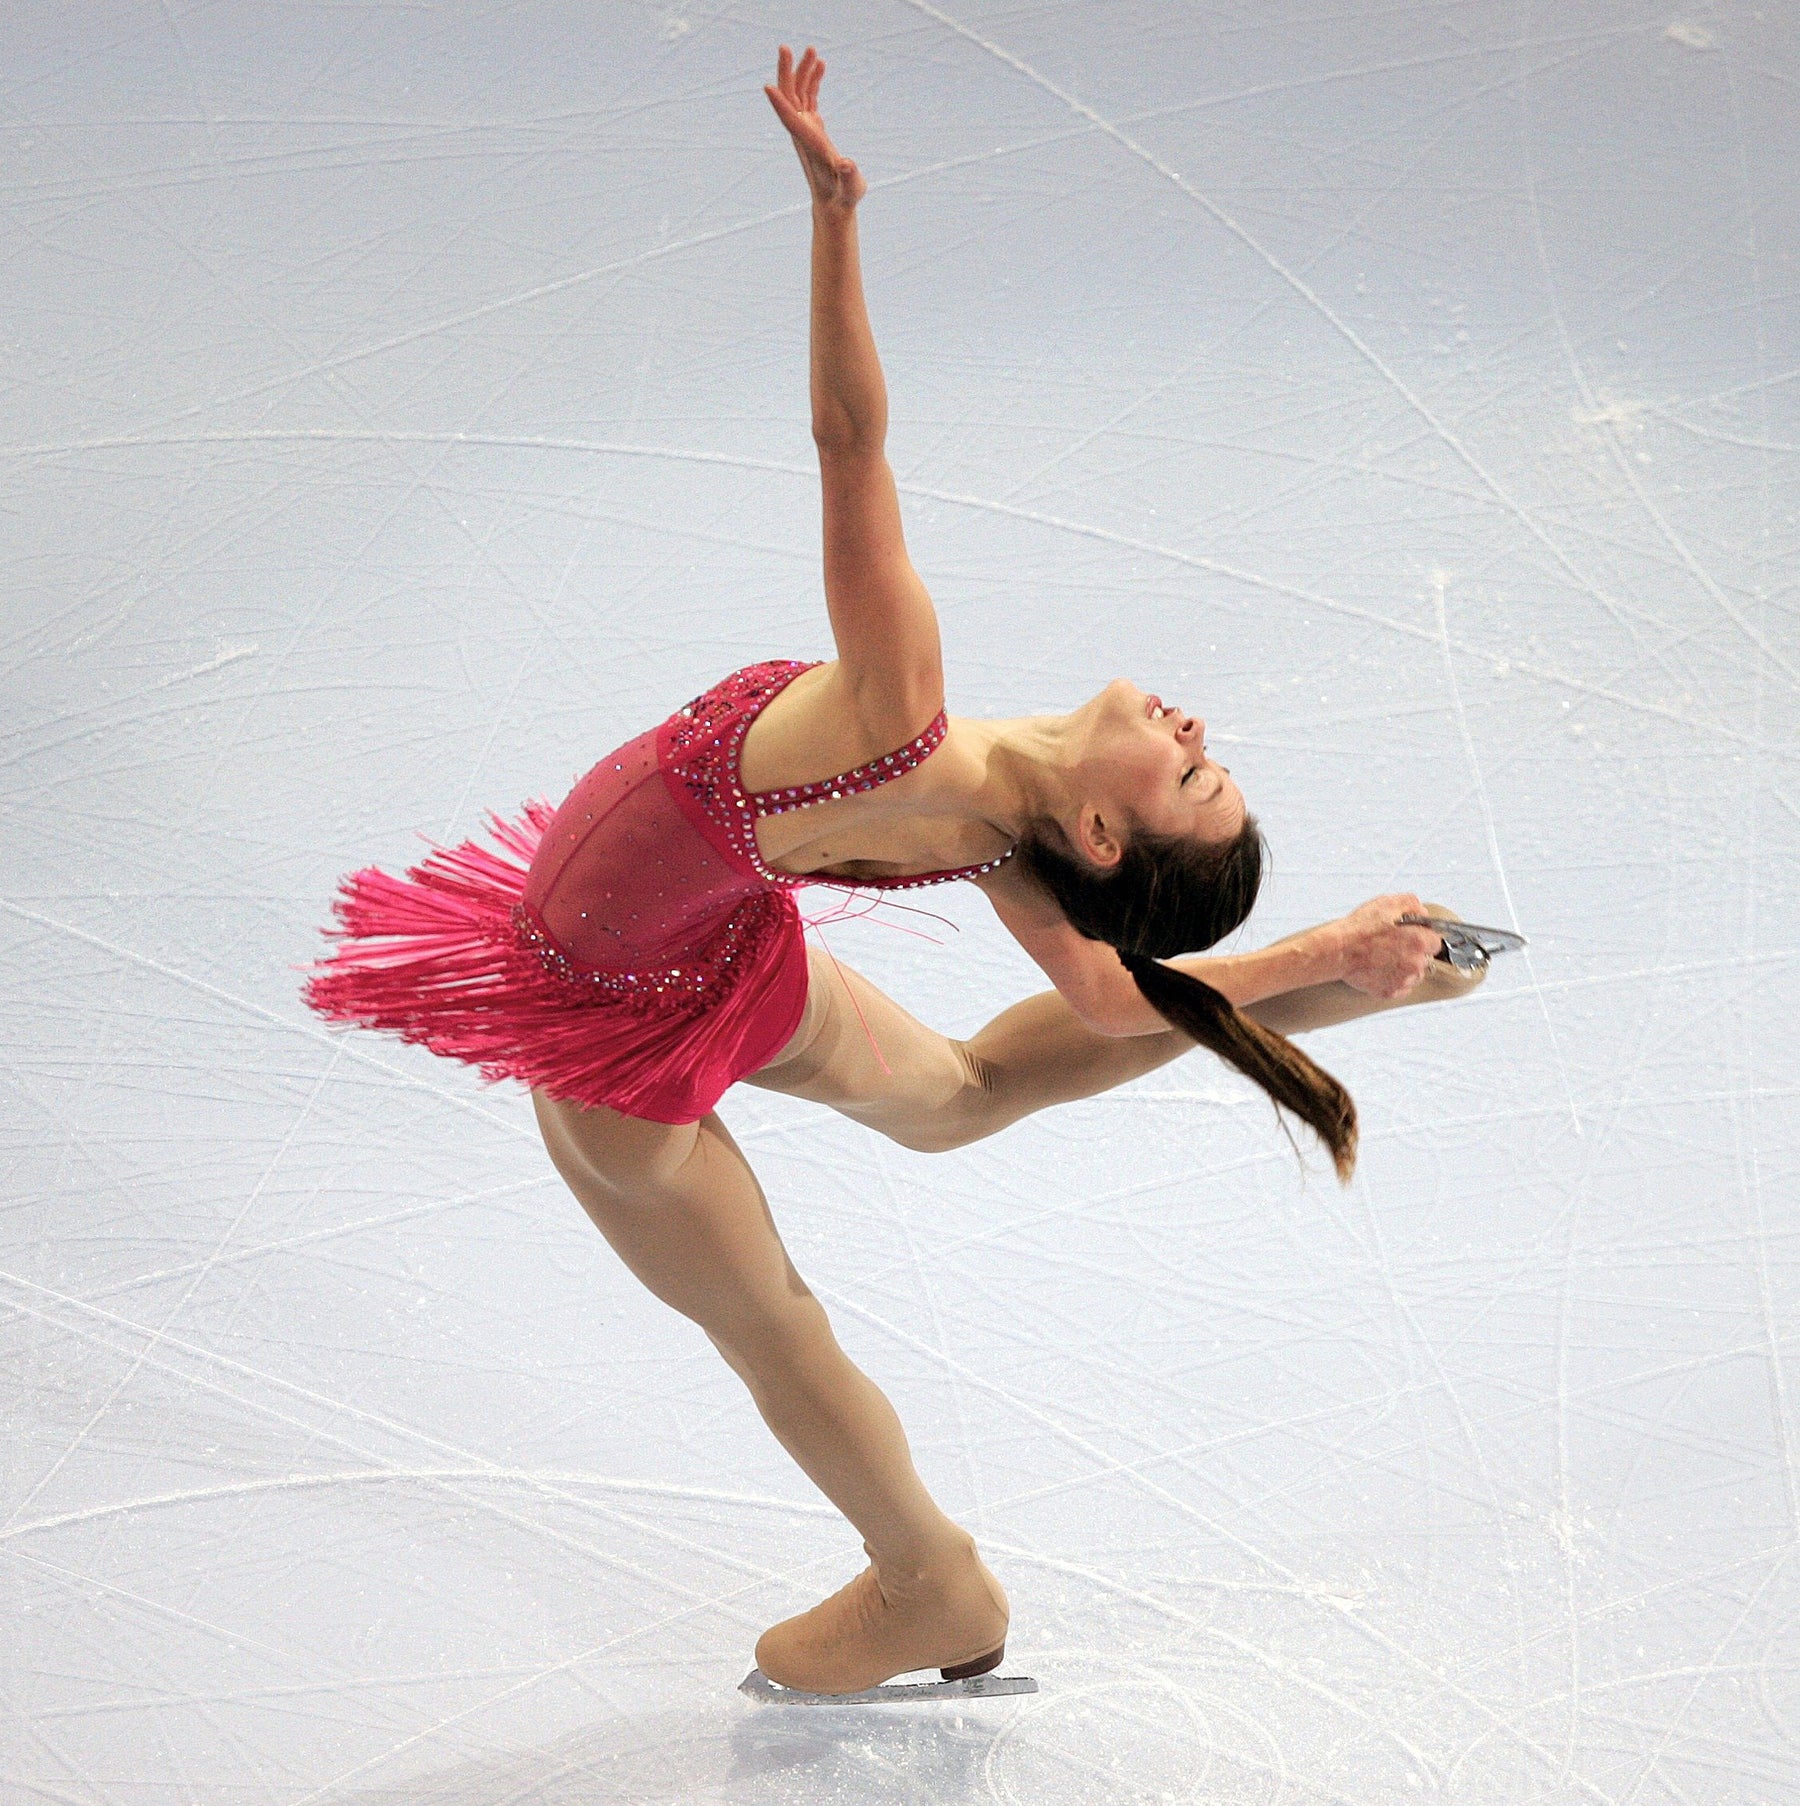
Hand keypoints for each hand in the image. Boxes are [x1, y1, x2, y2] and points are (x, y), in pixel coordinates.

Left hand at [764, 44, 866, 211]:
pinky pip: (808, 98)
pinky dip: (812, 81)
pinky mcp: (813, 127)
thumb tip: (846, 165)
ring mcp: (807, 129)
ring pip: (798, 94)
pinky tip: (820, 66)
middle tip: (785, 47)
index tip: (767, 87)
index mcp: (810, 145)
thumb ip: (849, 177)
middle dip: (786, 74)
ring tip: (812, 50)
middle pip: (789, 99)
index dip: (779, 105)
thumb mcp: (851, 189)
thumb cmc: (843, 197)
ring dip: (803, 71)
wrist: (834, 203)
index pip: (791, 122)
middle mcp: (804, 134)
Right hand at [1325, 894, 1444, 997]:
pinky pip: (1400, 987)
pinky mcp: (1390, 992)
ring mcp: (1403, 981)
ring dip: (1405, 968)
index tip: (1410, 935)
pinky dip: (1392, 980)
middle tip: (1392, 945)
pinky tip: (1379, 969)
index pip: (1436, 941)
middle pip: (1425, 960)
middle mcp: (1416, 964)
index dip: (1422, 936)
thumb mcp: (1387, 903)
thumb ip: (1412, 904)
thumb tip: (1422, 914)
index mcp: (1419, 942)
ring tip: (1384, 958)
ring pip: (1414, 975)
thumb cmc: (1360, 928)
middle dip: (1414, 953)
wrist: (1337, 950)